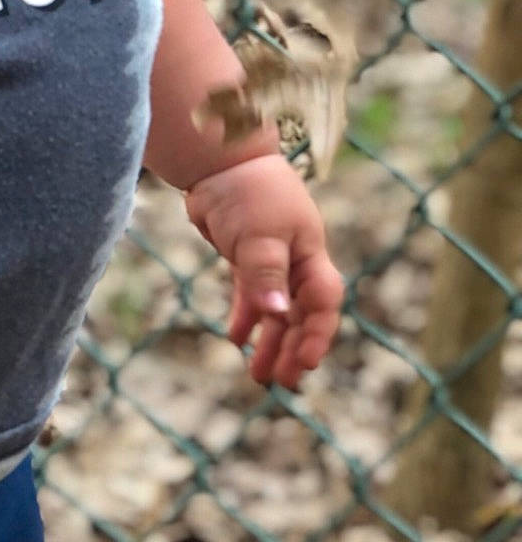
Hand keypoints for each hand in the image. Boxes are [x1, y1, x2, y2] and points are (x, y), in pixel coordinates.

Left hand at [185, 153, 343, 388]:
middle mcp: (295, 261)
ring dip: (268, 340)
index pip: (322, 304)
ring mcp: (271, 259)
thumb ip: (266, 274)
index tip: (304, 364)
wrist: (219, 160)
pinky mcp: (245, 256)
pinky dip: (246, 316)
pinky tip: (235, 338)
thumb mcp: (260, 234)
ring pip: (275, 310)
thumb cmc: (249, 191)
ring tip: (256, 374)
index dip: (316, 335)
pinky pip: (251, 294)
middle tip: (279, 382)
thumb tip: (276, 313)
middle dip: (291, 348)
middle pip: (299, 314)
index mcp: (310, 255)